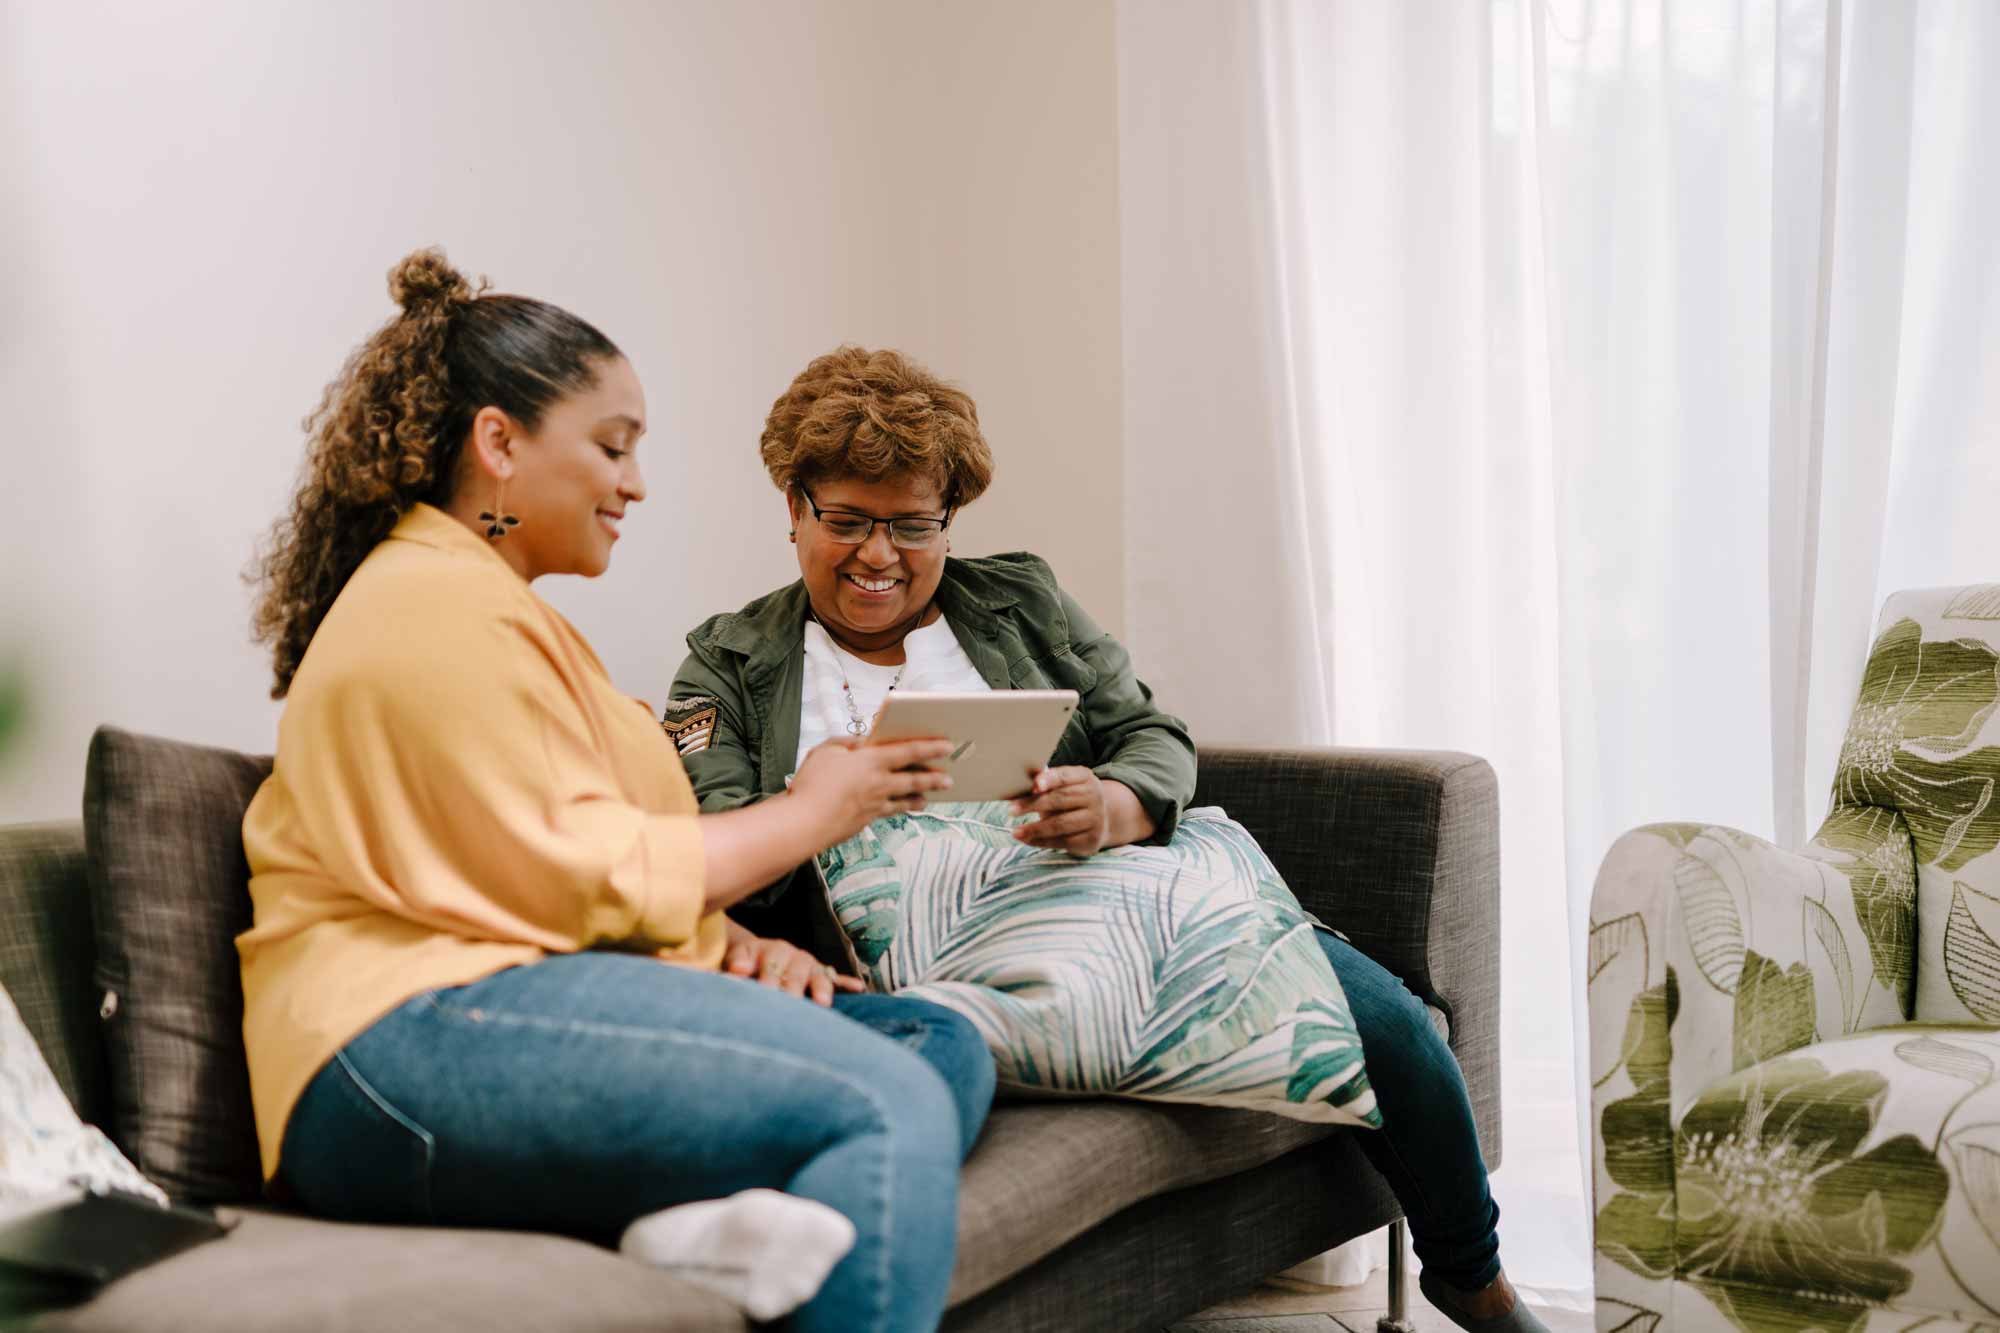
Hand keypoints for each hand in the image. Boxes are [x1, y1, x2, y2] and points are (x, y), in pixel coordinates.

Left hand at [722, 921, 864, 1005]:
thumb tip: (737, 970)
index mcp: (772, 951)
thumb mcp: (737, 957)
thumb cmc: (744, 961)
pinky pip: (837, 979)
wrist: (755, 953)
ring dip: (822, 989)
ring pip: (818, 977)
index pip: (771, 967)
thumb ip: (737, 963)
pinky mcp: (821, 974)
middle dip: (794, 989)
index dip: (768, 980)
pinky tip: (858, 988)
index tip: (765, 992)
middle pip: (795, 975)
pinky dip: (847, 983)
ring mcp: (809, 966)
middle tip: (792, 1003)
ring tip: (823, 1003)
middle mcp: (793, 956)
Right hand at [789, 736, 955, 843]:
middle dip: (934, 778)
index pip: (909, 750)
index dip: (930, 746)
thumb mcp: (825, 750)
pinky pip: (890, 812)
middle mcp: (879, 783)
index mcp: (871, 761)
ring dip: (921, 797)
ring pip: (905, 799)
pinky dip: (900, 808)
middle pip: (914, 779)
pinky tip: (903, 808)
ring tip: (930, 797)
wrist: (805, 823)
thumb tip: (862, 742)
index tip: (947, 745)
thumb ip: (847, 743)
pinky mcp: (867, 820)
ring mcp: (875, 804)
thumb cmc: (811, 784)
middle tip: (949, 778)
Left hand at [1010, 766, 1110, 855]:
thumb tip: (1014, 786)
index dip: (1050, 780)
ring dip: (1035, 828)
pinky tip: (1026, 840)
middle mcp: (1094, 796)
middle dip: (1033, 804)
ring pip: (1060, 824)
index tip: (1034, 785)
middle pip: (1060, 799)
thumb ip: (1043, 784)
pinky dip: (1041, 841)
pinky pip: (1062, 841)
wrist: (1102, 819)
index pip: (1065, 776)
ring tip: (1015, 832)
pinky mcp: (1091, 840)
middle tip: (1011, 810)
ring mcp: (1095, 819)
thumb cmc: (1071, 798)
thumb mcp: (1062, 786)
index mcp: (1085, 777)